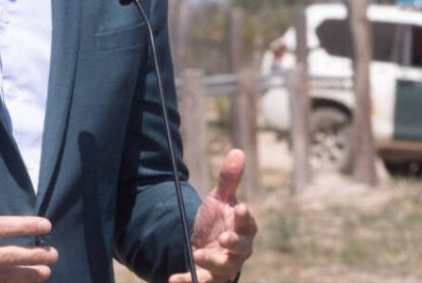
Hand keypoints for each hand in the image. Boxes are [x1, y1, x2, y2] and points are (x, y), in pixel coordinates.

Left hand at [169, 149, 257, 282]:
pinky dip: (187, 281)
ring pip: (224, 268)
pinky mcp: (209, 277)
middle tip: (223, 237)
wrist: (206, 243)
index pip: (248, 223)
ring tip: (196, 255)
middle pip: (240, 249)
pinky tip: (173, 279)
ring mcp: (225, 265)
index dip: (245, 217)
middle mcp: (238, 250)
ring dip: (211, 262)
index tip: (240, 207)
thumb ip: (228, 179)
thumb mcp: (220, 199)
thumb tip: (237, 151)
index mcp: (243, 228)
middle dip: (233, 243)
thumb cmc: (219, 220)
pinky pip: (201, 282)